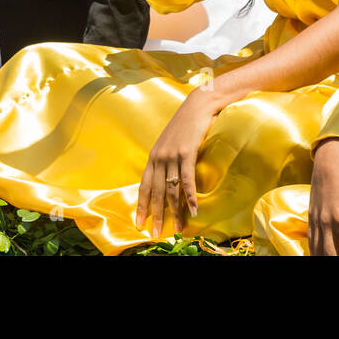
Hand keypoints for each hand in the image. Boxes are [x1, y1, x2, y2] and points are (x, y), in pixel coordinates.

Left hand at [136, 87, 216, 237]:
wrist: (198, 104)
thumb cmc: (186, 124)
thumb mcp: (170, 142)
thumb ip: (166, 158)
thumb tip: (167, 178)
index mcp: (153, 156)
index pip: (144, 186)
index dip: (142, 205)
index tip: (140, 223)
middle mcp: (159, 157)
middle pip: (155, 192)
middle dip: (155, 215)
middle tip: (155, 233)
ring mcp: (172, 155)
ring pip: (171, 189)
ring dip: (175, 212)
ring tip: (178, 229)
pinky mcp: (186, 152)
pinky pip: (186, 179)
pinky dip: (189, 196)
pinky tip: (193, 209)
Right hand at [309, 138, 338, 255]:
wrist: (332, 152)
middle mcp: (327, 221)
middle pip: (332, 256)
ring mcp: (316, 218)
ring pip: (318, 251)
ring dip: (327, 260)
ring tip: (337, 262)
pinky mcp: (310, 214)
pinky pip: (311, 241)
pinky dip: (316, 253)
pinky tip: (322, 256)